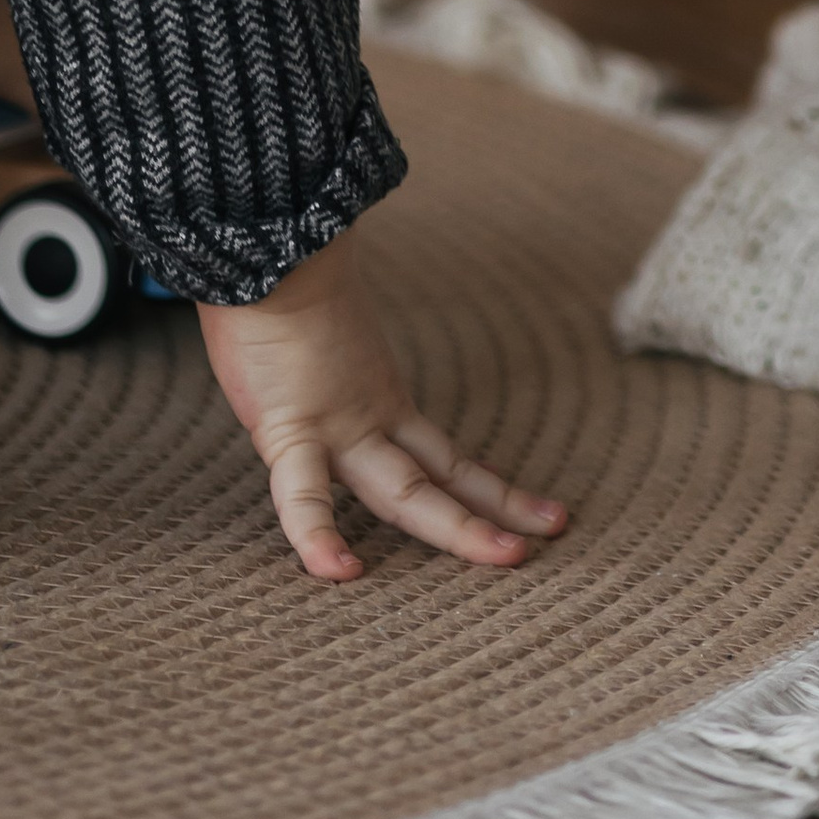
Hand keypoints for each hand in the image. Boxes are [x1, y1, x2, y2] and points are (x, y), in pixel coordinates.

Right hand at [199, 229, 567, 583]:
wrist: (263, 246)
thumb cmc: (278, 285)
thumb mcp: (316, 340)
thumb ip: (326, 358)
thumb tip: (320, 350)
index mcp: (376, 400)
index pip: (440, 456)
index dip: (481, 485)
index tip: (522, 504)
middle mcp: (367, 419)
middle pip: (440, 477)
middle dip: (495, 511)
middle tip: (554, 529)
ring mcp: (335, 425)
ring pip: (404, 492)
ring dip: (459, 529)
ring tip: (514, 555)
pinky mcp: (290, 424)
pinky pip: (300, 491)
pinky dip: (316, 534)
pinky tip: (338, 571)